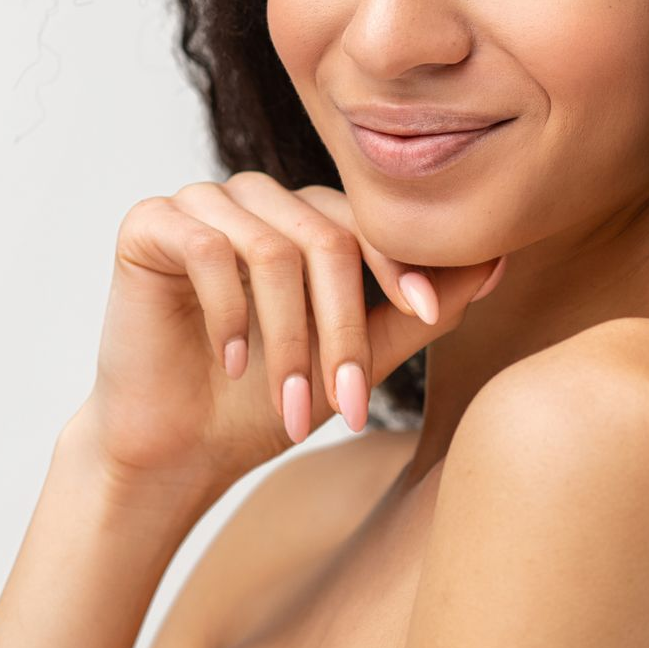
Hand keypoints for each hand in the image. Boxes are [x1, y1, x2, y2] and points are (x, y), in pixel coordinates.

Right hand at [75, 172, 505, 496]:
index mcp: (311, 216)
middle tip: (348, 404)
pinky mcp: (151, 222)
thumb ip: (422, 310)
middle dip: (343, 329)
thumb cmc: (268, 402)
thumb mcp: (360, 356)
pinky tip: (229, 362)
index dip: (400, 268)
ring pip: (274, 249)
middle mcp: (263, 198)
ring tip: (289, 405)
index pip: (370, 223)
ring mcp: (205, 202)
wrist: (176, 448)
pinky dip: (228, 313)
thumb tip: (497, 262)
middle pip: (328, 239)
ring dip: (287, 339)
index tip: (428, 316)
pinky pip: (207, 248)